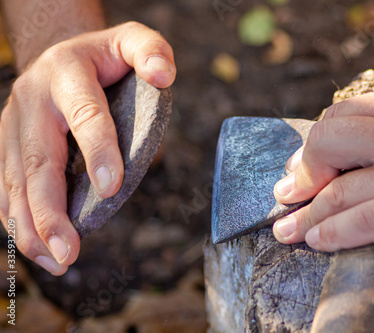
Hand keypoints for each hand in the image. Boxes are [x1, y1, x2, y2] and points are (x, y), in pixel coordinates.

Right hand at [0, 22, 175, 274]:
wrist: (60, 53)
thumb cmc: (103, 56)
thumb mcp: (131, 41)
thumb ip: (151, 51)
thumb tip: (163, 76)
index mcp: (66, 72)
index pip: (84, 114)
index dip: (97, 150)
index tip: (110, 189)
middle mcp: (32, 100)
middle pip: (38, 160)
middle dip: (51, 210)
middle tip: (69, 251)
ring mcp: (14, 125)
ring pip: (16, 181)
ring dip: (32, 226)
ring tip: (56, 260)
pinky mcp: (9, 146)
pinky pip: (7, 186)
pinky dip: (17, 219)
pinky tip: (35, 247)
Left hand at [273, 71, 373, 260]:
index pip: (343, 115)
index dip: (316, 142)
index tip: (304, 163)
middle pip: (328, 144)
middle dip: (301, 172)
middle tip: (288, 192)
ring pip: (339, 191)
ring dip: (303, 213)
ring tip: (285, 228)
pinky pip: (364, 223)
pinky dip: (332, 234)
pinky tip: (316, 240)